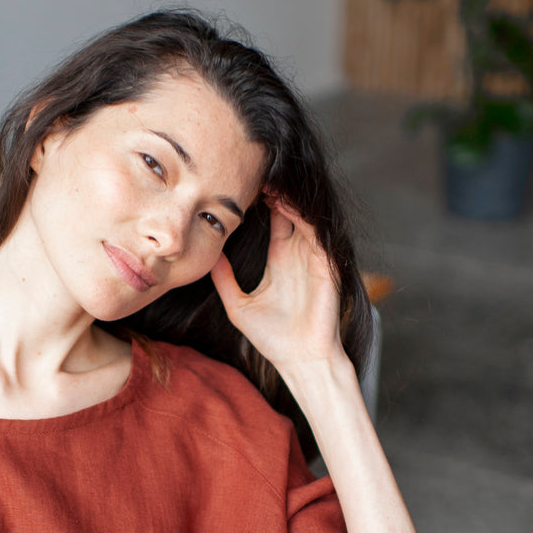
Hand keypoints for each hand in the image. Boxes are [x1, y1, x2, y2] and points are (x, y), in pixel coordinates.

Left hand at [210, 196, 342, 372]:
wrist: (299, 360)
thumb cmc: (272, 338)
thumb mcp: (238, 305)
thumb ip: (224, 280)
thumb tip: (207, 259)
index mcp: (281, 259)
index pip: (274, 220)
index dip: (262, 201)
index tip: (242, 185)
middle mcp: (298, 254)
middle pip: (290, 211)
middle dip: (276, 191)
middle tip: (255, 172)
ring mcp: (313, 258)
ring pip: (304, 217)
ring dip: (288, 199)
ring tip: (269, 182)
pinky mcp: (326, 266)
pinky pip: (316, 234)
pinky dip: (303, 217)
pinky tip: (286, 205)